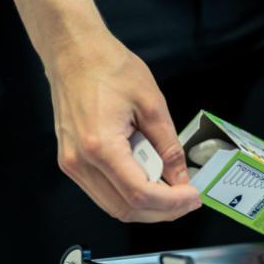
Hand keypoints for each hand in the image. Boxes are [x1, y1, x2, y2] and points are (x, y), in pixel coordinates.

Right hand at [47, 32, 199, 221]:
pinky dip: (129, 194)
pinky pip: (103, 192)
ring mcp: (72, 164)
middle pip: (126, 208)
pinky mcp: (71, 162)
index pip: (139, 194)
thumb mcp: (152, 103)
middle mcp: (80, 161)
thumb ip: (168, 147)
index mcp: (100, 145)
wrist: (74, 52)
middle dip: (162, 210)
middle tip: (187, 198)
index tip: (192, 197)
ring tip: (171, 190)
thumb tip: (180, 178)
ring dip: (146, 206)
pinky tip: (148, 180)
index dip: (171, 203)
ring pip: (113, 206)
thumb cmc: (107, 67)